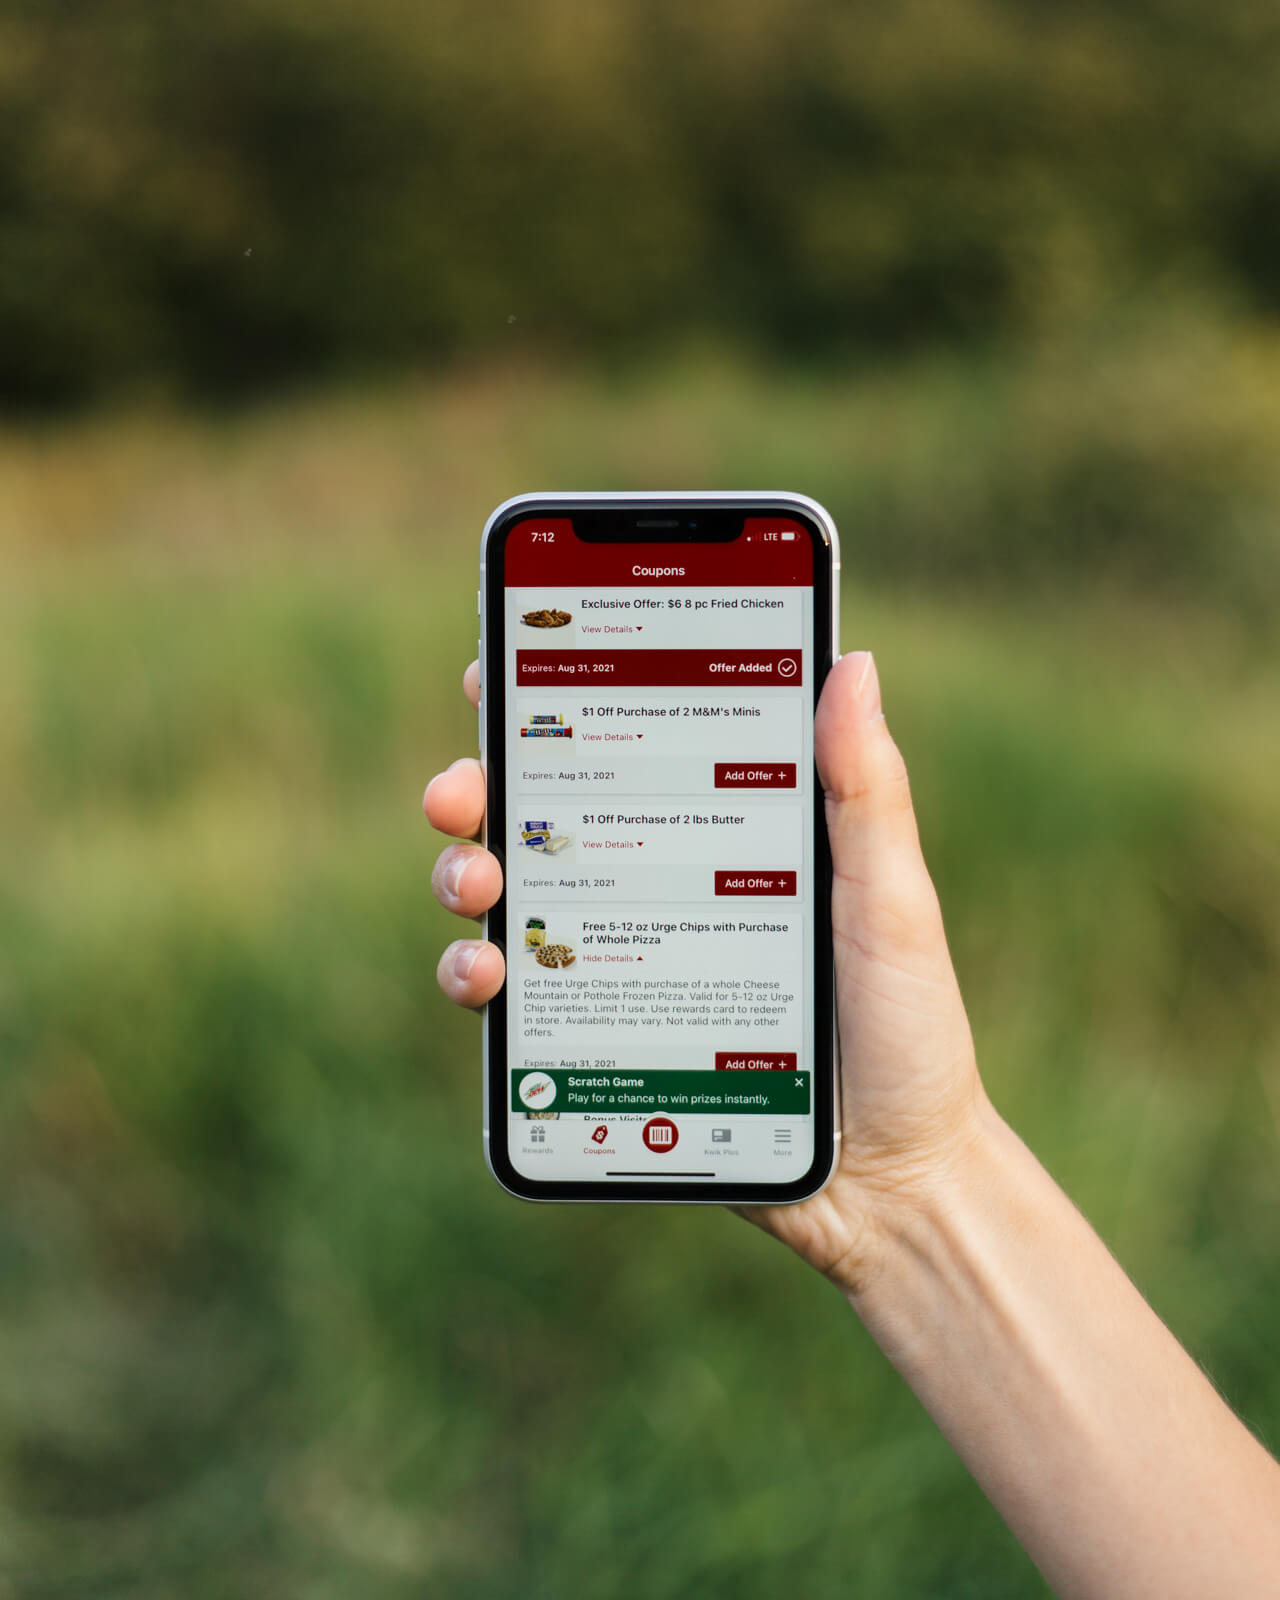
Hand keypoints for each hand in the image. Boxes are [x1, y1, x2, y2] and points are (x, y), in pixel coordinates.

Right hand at [424, 652, 986, 1293]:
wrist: (891, 1181)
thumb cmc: (908, 1029)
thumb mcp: (891, 904)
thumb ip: (865, 793)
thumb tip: (849, 662)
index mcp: (722, 830)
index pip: (629, 743)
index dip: (558, 695)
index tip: (507, 662)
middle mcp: (656, 883)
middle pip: (541, 813)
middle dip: (479, 785)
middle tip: (461, 790)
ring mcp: (621, 961)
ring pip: (509, 898)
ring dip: (462, 875)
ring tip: (474, 888)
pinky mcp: (599, 1039)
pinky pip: (515, 1001)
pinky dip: (476, 979)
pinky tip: (487, 981)